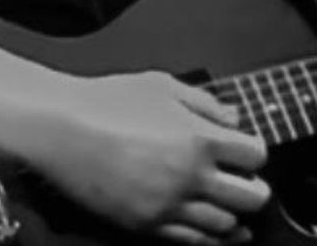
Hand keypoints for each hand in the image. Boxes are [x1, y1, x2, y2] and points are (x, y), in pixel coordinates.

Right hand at [15, 70, 269, 245]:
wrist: (60, 128)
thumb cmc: (105, 102)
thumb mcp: (162, 86)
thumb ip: (204, 103)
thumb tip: (233, 118)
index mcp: (198, 138)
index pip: (256, 156)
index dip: (255, 153)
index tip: (247, 151)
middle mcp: (189, 176)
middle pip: (251, 198)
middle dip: (256, 190)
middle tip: (249, 184)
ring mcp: (167, 205)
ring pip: (224, 226)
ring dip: (233, 216)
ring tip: (230, 207)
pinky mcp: (145, 224)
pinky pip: (190, 241)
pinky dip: (208, 238)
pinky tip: (211, 230)